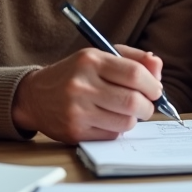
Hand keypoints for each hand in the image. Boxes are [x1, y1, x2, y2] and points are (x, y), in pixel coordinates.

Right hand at [11, 45, 163, 143]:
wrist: (34, 96)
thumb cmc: (74, 74)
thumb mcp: (99, 56)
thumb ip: (132, 59)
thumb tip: (157, 66)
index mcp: (90, 60)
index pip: (135, 74)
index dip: (153, 85)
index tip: (155, 89)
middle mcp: (82, 85)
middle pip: (133, 101)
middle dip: (148, 106)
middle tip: (146, 105)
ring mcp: (77, 111)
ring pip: (125, 122)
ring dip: (133, 119)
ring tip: (126, 112)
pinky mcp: (75, 132)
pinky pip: (111, 135)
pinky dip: (117, 129)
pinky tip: (108, 120)